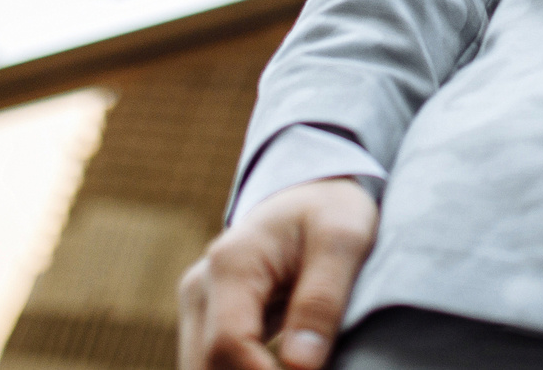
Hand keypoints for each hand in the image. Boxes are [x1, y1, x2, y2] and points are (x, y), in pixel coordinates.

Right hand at [178, 177, 378, 369]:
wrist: (311, 191)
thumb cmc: (330, 209)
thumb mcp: (343, 240)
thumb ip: (321, 300)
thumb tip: (300, 366)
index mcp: (232, 263)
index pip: (228, 345)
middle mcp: (202, 286)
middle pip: (207, 366)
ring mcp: (199, 304)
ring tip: (302, 367)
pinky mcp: (206, 318)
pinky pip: (213, 364)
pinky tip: (282, 368)